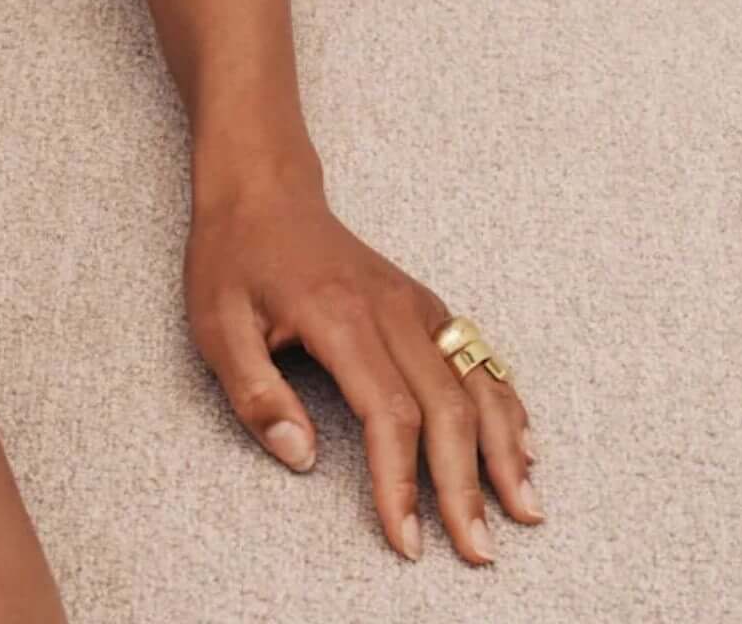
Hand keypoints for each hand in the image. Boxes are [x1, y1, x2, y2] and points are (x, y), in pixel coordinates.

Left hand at [184, 175, 542, 564]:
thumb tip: (301, 458)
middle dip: (467, 486)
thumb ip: (255, 394)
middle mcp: (391, 309)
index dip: (401, 484)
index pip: (388, 414)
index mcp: (340, 317)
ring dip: (504, 449)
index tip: (408, 541)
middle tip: (479, 552)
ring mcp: (415, 303)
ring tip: (525, 511)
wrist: (262, 189)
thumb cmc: (235, 258)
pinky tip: (523, 446)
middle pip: (446, 407)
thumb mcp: (216, 323)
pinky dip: (505, 404)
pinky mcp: (424, 303)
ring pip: (475, 380)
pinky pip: (477, 356)